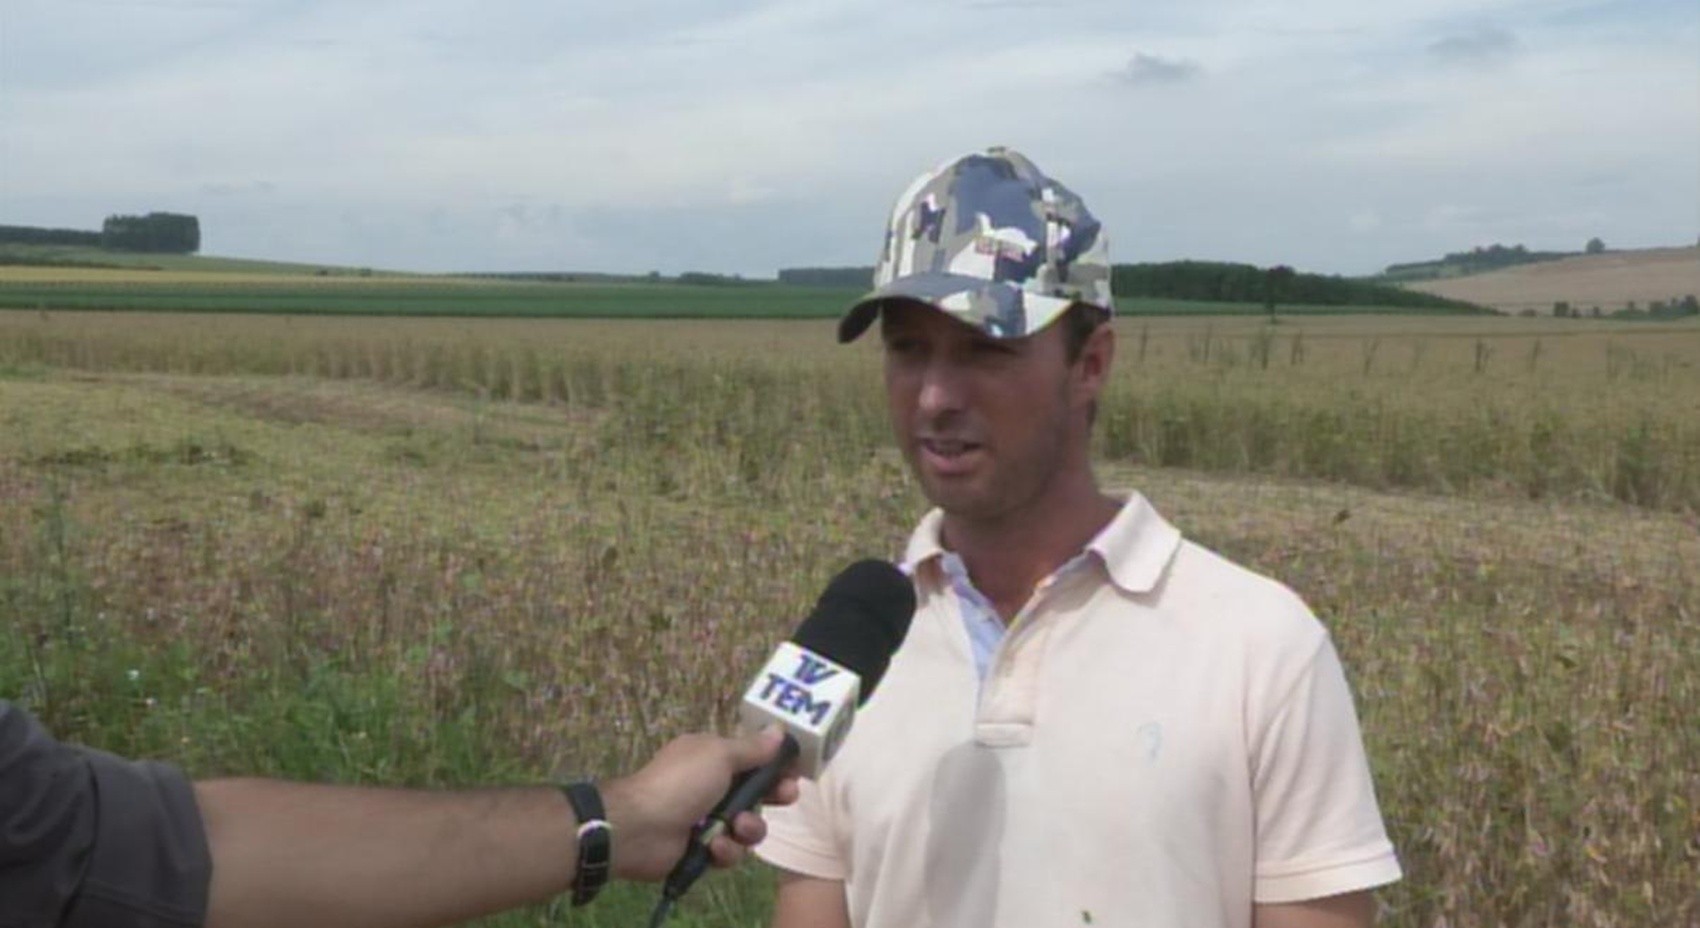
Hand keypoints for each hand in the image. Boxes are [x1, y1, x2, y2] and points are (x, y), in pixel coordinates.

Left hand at [601, 727, 800, 880]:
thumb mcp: (720, 755)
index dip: (776, 767)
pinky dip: (725, 850)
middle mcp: (712, 786)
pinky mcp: (702, 850)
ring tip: (737, 827)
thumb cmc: (681, 783)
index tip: (795, 772)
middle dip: (773, 797)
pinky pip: (730, 852)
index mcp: (712, 757)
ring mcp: (707, 819)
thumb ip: (753, 748)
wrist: (639, 828)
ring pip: (748, 827)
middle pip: (756, 793)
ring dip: (748, 828)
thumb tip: (779, 730)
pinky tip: (714, 847)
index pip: (754, 759)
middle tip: (785, 797)